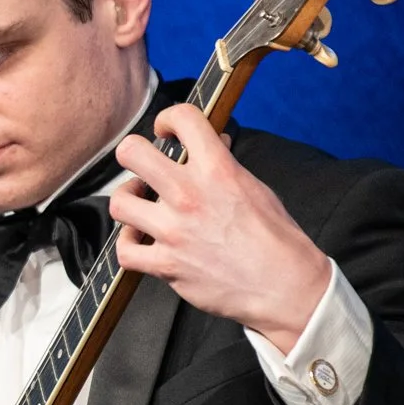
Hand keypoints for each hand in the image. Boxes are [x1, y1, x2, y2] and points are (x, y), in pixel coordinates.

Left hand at [110, 104, 330, 353]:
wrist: (283, 287)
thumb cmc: (277, 239)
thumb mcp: (256, 188)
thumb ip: (227, 165)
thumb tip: (214, 143)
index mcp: (218, 170)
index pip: (183, 118)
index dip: (169, 118)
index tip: (167, 130)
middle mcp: (190, 195)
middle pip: (132, 153)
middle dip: (132, 154)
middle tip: (142, 165)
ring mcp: (173, 231)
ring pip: (119, 202)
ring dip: (127, 200)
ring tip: (140, 204)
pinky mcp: (166, 264)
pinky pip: (125, 251)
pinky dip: (128, 244)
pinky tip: (140, 239)